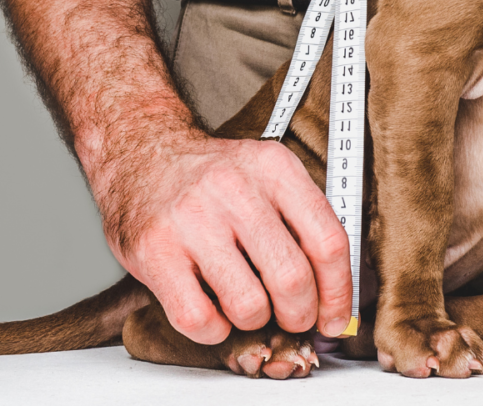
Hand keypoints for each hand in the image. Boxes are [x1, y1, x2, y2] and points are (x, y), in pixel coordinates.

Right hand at [97, 128, 352, 344]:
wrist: (143, 153)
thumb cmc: (215, 177)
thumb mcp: (268, 173)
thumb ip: (304, 221)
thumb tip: (338, 288)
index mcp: (275, 167)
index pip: (327, 240)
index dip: (339, 290)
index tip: (336, 315)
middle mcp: (236, 189)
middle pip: (292, 278)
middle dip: (300, 313)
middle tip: (293, 317)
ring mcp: (193, 220)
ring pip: (249, 305)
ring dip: (255, 319)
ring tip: (246, 302)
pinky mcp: (156, 251)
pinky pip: (200, 319)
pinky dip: (214, 329)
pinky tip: (213, 308)